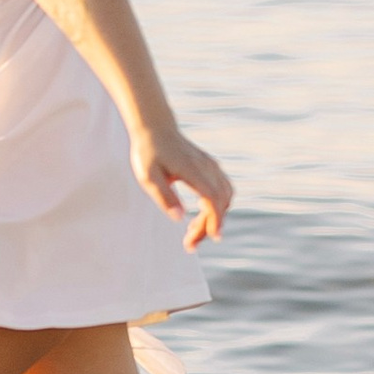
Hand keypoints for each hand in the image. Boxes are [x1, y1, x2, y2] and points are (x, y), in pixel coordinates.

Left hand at [136, 129, 231, 250]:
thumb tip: (179, 218)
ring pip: (225, 196)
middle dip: (210, 226)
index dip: (216, 218)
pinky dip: (217, 206)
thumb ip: (164, 196)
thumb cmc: (149, 153)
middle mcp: (206, 167)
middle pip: (220, 201)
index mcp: (192, 170)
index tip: (214, 237)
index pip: (212, 197)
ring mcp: (211, 166)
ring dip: (214, 217)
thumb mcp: (148, 177)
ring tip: (193, 231)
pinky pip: (223, 189)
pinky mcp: (210, 167)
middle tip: (190, 244)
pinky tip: (200, 215)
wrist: (155, 129)